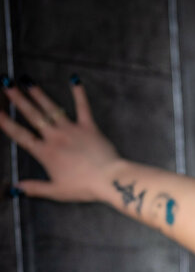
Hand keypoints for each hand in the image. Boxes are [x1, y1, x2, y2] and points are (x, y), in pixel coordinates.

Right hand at [0, 75, 119, 201]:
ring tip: (27, 81)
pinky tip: (74, 79)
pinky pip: (83, 107)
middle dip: (18, 99)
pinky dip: (79, 93)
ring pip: (51, 108)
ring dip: (38, 94)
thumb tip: (16, 189)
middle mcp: (55, 137)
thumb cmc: (84, 187)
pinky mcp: (88, 127)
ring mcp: (71, 130)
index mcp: (46, 153)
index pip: (21, 136)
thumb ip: (35, 188)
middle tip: (6, 84)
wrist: (108, 179)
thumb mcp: (57, 192)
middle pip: (33, 115)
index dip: (7, 123)